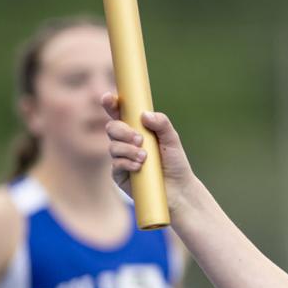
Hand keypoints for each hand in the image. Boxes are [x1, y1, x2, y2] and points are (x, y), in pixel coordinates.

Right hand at [101, 93, 196, 208]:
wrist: (178, 189)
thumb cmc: (175, 163)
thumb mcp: (172, 140)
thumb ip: (162, 124)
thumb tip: (144, 115)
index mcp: (137, 129)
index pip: (120, 113)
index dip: (111, 103)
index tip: (109, 98)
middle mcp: (126, 141)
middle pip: (112, 127)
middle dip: (122, 131)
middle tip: (139, 139)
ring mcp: (121, 157)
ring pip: (113, 146)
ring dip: (128, 150)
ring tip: (145, 157)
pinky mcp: (119, 174)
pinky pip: (115, 165)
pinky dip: (126, 163)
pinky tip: (139, 167)